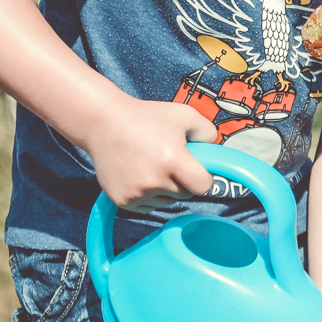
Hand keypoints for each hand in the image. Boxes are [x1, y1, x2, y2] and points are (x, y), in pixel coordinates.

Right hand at [80, 98, 217, 211]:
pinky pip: (147, 206)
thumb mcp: (185, 115)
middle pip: (185, 195)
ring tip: (153, 165)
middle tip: (171, 161)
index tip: (198, 169)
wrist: (104, 122)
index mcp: (173, 161)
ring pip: (166, 202)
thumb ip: (209, 133)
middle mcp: (154, 181)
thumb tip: (217, 153)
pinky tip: (140, 174)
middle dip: (184, 181)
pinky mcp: (122, 200)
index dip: (204, 178)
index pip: (204, 187)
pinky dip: (148, 195)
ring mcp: (136, 193)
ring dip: (165, 189)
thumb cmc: (147, 117)